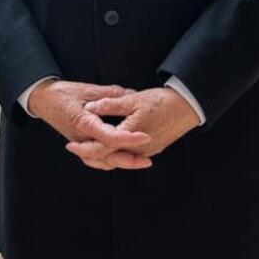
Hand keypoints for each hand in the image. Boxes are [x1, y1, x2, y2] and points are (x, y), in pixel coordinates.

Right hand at [31, 79, 153, 169]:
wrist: (42, 99)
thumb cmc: (62, 93)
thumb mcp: (87, 89)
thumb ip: (109, 94)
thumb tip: (130, 94)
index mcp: (84, 123)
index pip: (109, 137)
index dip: (128, 139)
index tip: (145, 137)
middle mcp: (81, 138)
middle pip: (107, 156)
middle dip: (129, 161)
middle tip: (148, 161)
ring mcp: (79, 143)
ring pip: (101, 162)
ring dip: (120, 163)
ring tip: (139, 162)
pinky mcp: (79, 144)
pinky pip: (94, 159)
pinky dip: (108, 162)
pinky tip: (120, 160)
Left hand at [77, 86, 198, 160]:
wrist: (186, 107)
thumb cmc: (161, 102)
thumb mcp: (133, 99)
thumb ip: (110, 104)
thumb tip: (91, 107)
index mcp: (130, 137)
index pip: (101, 149)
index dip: (84, 147)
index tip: (71, 144)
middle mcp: (137, 149)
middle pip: (108, 158)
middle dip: (90, 154)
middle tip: (74, 147)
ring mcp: (145, 152)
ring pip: (118, 159)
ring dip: (102, 155)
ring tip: (87, 148)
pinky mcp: (151, 150)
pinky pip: (128, 156)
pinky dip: (115, 153)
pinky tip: (108, 146)